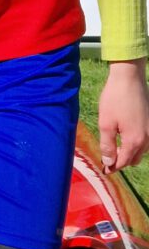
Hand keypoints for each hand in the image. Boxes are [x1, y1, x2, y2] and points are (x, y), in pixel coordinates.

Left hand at [98, 58, 148, 172]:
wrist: (129, 78)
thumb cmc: (115, 99)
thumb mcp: (106, 123)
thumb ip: (107, 145)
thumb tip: (109, 163)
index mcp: (135, 141)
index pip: (123, 162)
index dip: (112, 167)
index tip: (104, 170)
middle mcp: (147, 139)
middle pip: (134, 159)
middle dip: (122, 161)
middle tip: (108, 158)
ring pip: (141, 150)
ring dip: (129, 153)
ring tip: (116, 147)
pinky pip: (145, 140)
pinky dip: (135, 143)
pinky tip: (125, 136)